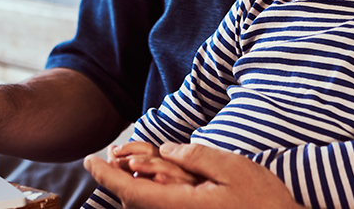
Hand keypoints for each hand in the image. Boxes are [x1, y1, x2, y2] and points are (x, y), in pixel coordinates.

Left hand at [85, 142, 304, 208]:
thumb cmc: (263, 202)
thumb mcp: (232, 167)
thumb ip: (195, 156)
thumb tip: (166, 150)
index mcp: (181, 207)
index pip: (131, 192)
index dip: (106, 176)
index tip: (89, 160)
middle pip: (134, 201)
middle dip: (117, 178)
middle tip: (108, 157)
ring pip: (146, 207)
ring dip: (133, 187)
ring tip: (128, 165)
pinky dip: (150, 195)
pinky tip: (155, 180)